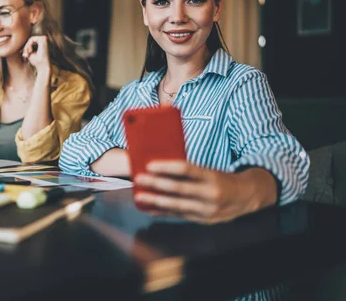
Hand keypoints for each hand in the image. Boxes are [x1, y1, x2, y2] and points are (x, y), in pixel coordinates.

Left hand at [22, 35, 49, 72]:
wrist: (42, 67)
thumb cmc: (37, 61)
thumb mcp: (29, 53)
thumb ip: (26, 48)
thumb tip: (18, 45)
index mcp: (42, 43)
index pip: (31, 41)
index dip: (26, 47)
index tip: (23, 54)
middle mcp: (44, 39)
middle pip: (30, 39)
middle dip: (25, 47)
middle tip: (25, 55)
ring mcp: (44, 38)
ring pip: (30, 39)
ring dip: (27, 47)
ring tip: (28, 54)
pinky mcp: (43, 39)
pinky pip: (32, 39)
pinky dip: (29, 45)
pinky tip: (30, 51)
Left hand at [133, 161, 276, 223]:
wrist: (247, 197)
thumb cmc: (223, 179)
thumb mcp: (210, 171)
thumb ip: (189, 171)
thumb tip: (160, 167)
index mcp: (212, 176)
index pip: (186, 169)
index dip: (167, 167)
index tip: (150, 165)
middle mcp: (211, 194)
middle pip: (179, 189)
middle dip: (156, 184)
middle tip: (139, 178)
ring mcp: (208, 210)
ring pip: (177, 205)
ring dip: (156, 201)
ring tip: (140, 196)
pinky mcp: (204, 220)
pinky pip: (180, 216)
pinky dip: (163, 212)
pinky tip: (150, 209)